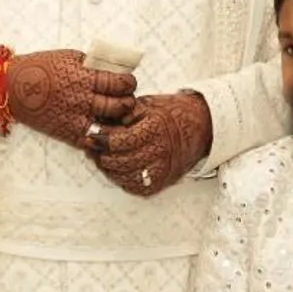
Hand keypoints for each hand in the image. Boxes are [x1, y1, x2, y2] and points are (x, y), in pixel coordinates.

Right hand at [1, 49, 136, 147]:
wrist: (13, 88)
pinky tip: (105, 129)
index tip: (129, 82)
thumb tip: (114, 69)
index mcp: (83, 78)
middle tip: (127, 98)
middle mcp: (81, 100)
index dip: (129, 83)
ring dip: (119, 122)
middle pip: (119, 106)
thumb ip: (92, 65)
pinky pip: (92, 140)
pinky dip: (103, 137)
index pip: (118, 83)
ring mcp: (75, 119)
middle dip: (128, 102)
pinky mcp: (67, 133)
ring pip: (110, 127)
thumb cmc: (41, 68)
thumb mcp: (69, 57)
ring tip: (119, 115)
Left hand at [94, 91, 212, 196]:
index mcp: (156, 128)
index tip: (90, 135)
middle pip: (120, 161)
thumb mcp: (147, 104)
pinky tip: (117, 170)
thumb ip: (124, 113)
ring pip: (126, 176)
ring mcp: (163, 168)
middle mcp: (161, 150)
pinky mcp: (164, 180)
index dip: (101, 139)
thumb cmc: (172, 112)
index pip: (120, 141)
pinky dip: (123, 180)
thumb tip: (100, 122)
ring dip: (109, 169)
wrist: (201, 126)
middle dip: (101, 155)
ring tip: (101, 159)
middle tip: (91, 148)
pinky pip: (137, 186)